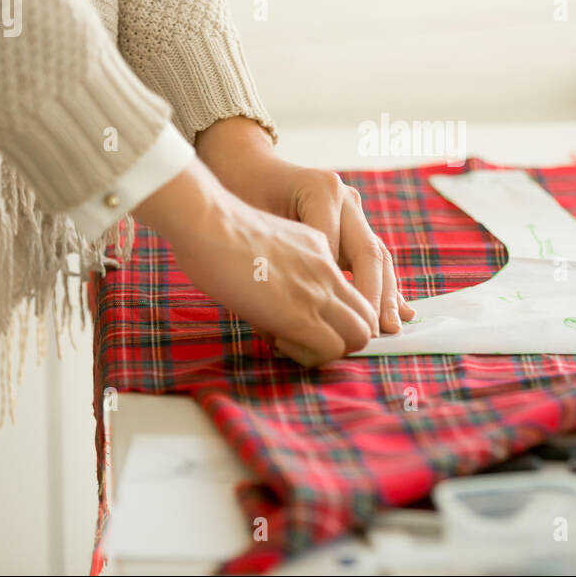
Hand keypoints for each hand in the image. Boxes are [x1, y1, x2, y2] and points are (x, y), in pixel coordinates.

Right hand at [133, 161, 378, 366]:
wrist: (206, 220)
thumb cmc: (218, 228)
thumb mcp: (266, 239)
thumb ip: (284, 263)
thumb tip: (280, 292)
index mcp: (319, 247)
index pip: (357, 286)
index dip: (347, 313)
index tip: (325, 326)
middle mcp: (328, 267)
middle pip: (368, 313)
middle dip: (349, 335)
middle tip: (313, 340)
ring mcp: (318, 289)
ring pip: (360, 334)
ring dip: (333, 347)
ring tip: (297, 343)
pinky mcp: (300, 313)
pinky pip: (331, 348)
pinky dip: (311, 356)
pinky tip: (281, 342)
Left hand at [196, 117, 415, 335]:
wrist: (247, 168)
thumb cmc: (241, 194)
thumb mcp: (253, 224)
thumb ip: (278, 260)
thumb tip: (294, 313)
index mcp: (322, 190)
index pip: (335, 249)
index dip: (337, 289)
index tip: (333, 327)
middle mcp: (346, 197)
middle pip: (368, 252)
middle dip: (374, 296)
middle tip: (377, 332)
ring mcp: (353, 208)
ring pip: (377, 256)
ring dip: (386, 294)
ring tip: (392, 328)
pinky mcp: (353, 223)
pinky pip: (371, 257)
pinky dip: (382, 285)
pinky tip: (397, 311)